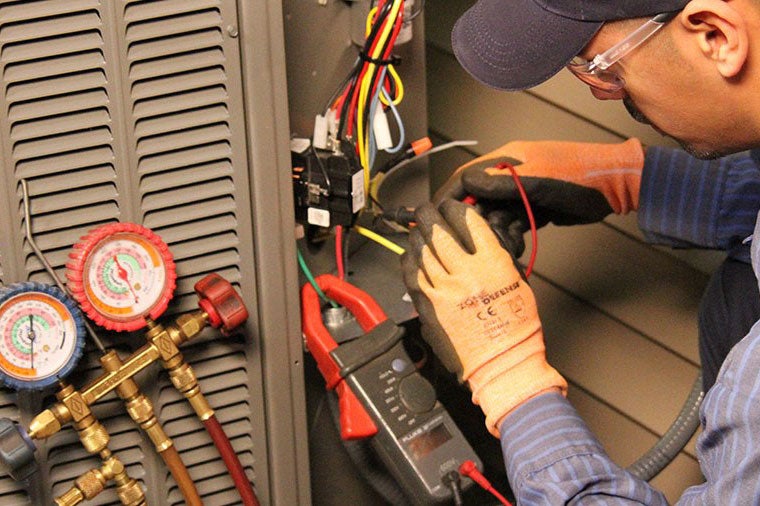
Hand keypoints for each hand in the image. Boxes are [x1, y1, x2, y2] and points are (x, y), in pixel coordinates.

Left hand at [401, 199, 565, 434]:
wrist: (502, 363)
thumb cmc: (515, 329)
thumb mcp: (516, 283)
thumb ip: (495, 259)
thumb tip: (476, 244)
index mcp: (493, 264)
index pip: (468, 222)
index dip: (455, 209)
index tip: (451, 207)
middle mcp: (465, 273)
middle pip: (438, 231)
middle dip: (430, 214)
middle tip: (428, 210)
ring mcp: (443, 291)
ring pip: (421, 251)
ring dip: (418, 236)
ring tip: (418, 230)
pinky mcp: (429, 307)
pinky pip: (412, 276)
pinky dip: (409, 261)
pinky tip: (410, 255)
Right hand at [434, 139, 644, 256]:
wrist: (618, 187)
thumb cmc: (585, 176)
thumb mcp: (542, 180)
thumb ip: (504, 183)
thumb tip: (470, 185)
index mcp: (507, 159)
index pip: (466, 176)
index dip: (449, 197)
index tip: (436, 218)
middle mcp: (510, 174)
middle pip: (477, 199)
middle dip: (472, 221)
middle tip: (468, 242)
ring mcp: (522, 191)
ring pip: (494, 214)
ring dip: (493, 231)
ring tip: (499, 246)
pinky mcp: (533, 207)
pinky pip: (511, 222)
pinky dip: (510, 234)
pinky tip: (513, 246)